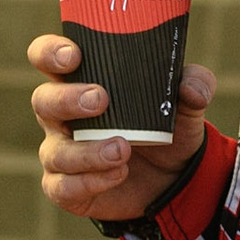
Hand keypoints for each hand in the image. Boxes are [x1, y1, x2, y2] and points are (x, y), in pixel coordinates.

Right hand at [28, 34, 214, 222]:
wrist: (175, 178)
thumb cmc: (166, 126)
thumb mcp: (186, 103)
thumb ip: (195, 84)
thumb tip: (190, 88)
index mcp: (80, 81)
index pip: (48, 57)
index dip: (50, 52)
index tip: (73, 56)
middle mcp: (62, 115)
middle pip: (43, 100)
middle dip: (67, 99)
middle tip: (101, 100)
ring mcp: (61, 152)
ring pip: (55, 150)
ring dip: (87, 150)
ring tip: (124, 150)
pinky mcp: (67, 187)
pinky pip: (63, 186)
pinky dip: (90, 180)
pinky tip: (118, 174)